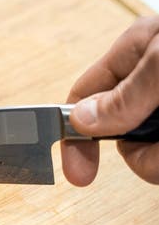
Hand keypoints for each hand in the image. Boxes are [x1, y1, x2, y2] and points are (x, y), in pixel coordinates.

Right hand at [61, 15, 158, 185]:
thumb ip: (125, 94)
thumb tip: (81, 120)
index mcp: (136, 51)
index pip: (85, 96)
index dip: (74, 135)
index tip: (78, 172)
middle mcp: (151, 77)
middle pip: (121, 132)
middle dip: (141, 154)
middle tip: (158, 158)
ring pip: (149, 150)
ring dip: (158, 159)